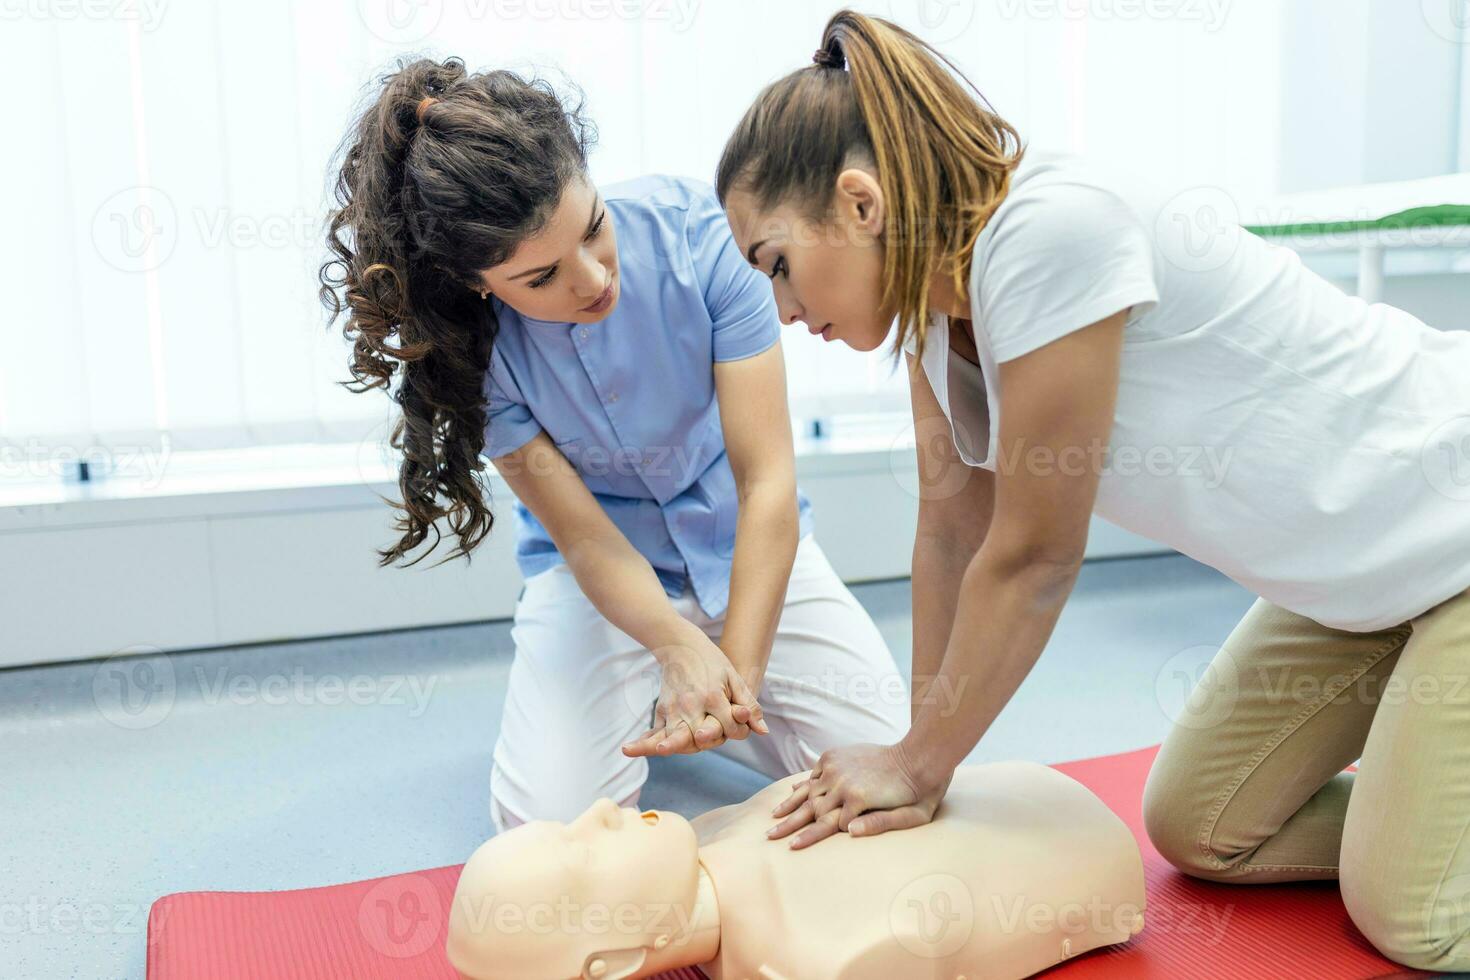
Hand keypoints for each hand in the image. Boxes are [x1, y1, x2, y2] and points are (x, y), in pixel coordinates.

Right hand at [621, 635, 768, 757]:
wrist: (679, 644)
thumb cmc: (711, 662)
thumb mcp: (734, 678)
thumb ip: (748, 705)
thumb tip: (763, 732)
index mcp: (713, 696)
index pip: (729, 728)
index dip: (737, 730)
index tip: (737, 725)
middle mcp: (692, 704)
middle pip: (700, 736)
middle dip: (709, 739)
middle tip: (706, 738)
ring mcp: (673, 708)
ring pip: (675, 737)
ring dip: (674, 745)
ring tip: (663, 748)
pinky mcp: (661, 710)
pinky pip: (657, 732)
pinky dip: (649, 742)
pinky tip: (631, 749)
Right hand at [766, 741, 951, 848]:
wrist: (918, 757)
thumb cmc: (918, 794)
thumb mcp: (911, 817)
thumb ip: (880, 826)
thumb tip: (849, 832)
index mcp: (858, 799)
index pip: (827, 825)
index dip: (812, 838)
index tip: (793, 848)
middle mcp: (842, 782)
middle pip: (811, 809)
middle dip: (790, 824)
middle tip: (771, 836)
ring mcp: (837, 767)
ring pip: (808, 791)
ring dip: (791, 805)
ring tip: (773, 817)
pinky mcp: (836, 756)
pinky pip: (815, 773)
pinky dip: (804, 784)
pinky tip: (792, 793)